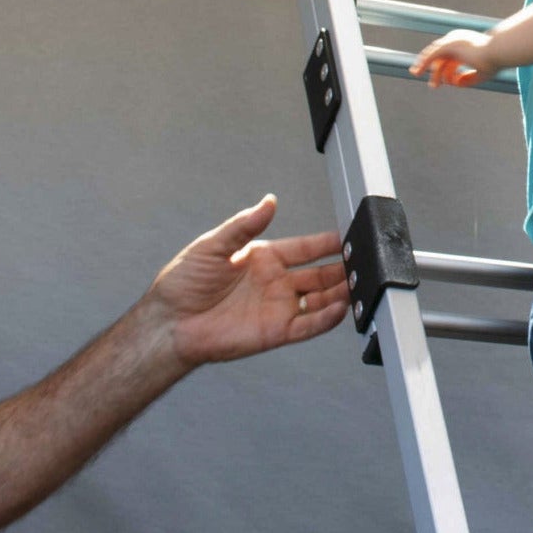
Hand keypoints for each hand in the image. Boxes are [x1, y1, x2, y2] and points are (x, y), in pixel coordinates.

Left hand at [149, 195, 349, 367]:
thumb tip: (269, 201)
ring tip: (358, 285)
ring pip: (320, 299)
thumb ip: (244, 225)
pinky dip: (327, 318)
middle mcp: (276, 282)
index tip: (348, 234)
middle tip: (362, 262)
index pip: (305, 248)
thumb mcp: (213, 245)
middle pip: (319, 274)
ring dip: (340, 293)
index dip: (327, 242)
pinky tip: (341, 308)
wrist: (169, 322)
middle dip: (342, 268)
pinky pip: (308, 325)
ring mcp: (278, 308)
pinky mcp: (275, 332)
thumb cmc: (184, 282)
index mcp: (264, 258)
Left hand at [409, 30, 498, 88]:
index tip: (447, 83)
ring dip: (428, 69)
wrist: (499, 52)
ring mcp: (453, 42)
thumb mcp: (483, 73)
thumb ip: (470, 78)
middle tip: (434, 86)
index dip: (447, 70)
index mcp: (467, 45)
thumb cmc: (496, 61)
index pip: (451, 57)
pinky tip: (418, 71)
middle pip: (442, 57)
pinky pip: (432, 55)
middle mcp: (458, 41)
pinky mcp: (449, 45)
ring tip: (427, 82)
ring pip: (435, 56)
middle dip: (437, 71)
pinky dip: (423, 63)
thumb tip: (457, 83)